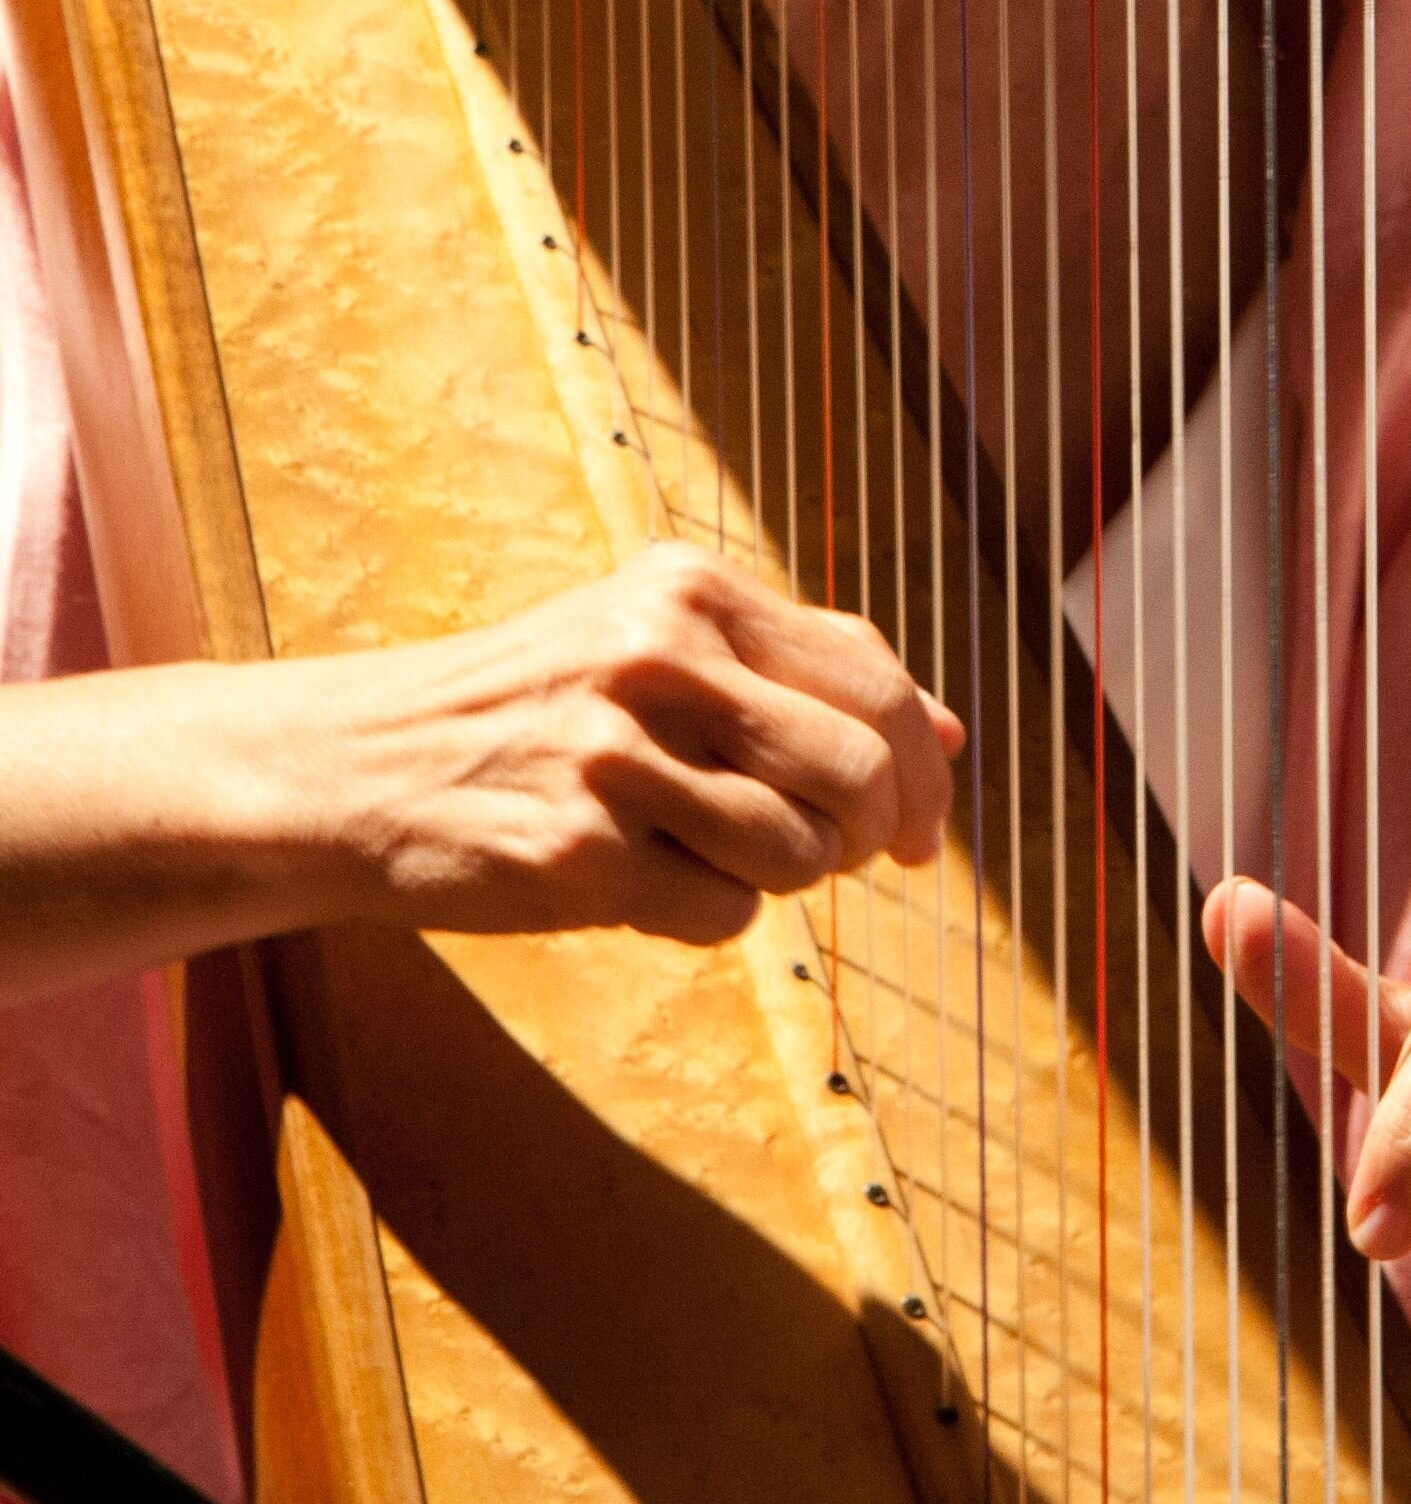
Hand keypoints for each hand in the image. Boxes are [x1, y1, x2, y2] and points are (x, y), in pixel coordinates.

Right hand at [319, 542, 964, 941]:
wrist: (363, 763)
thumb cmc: (537, 706)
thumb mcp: (657, 639)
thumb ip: (803, 670)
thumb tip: (953, 737)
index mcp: (690, 588)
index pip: (875, 678)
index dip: (920, 767)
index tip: (917, 828)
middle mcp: (659, 654)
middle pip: (858, 772)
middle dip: (870, 835)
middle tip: (838, 861)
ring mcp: (615, 754)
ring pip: (798, 856)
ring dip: (776, 877)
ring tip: (702, 851)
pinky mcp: (577, 854)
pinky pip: (723, 914)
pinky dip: (704, 915)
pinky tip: (641, 881)